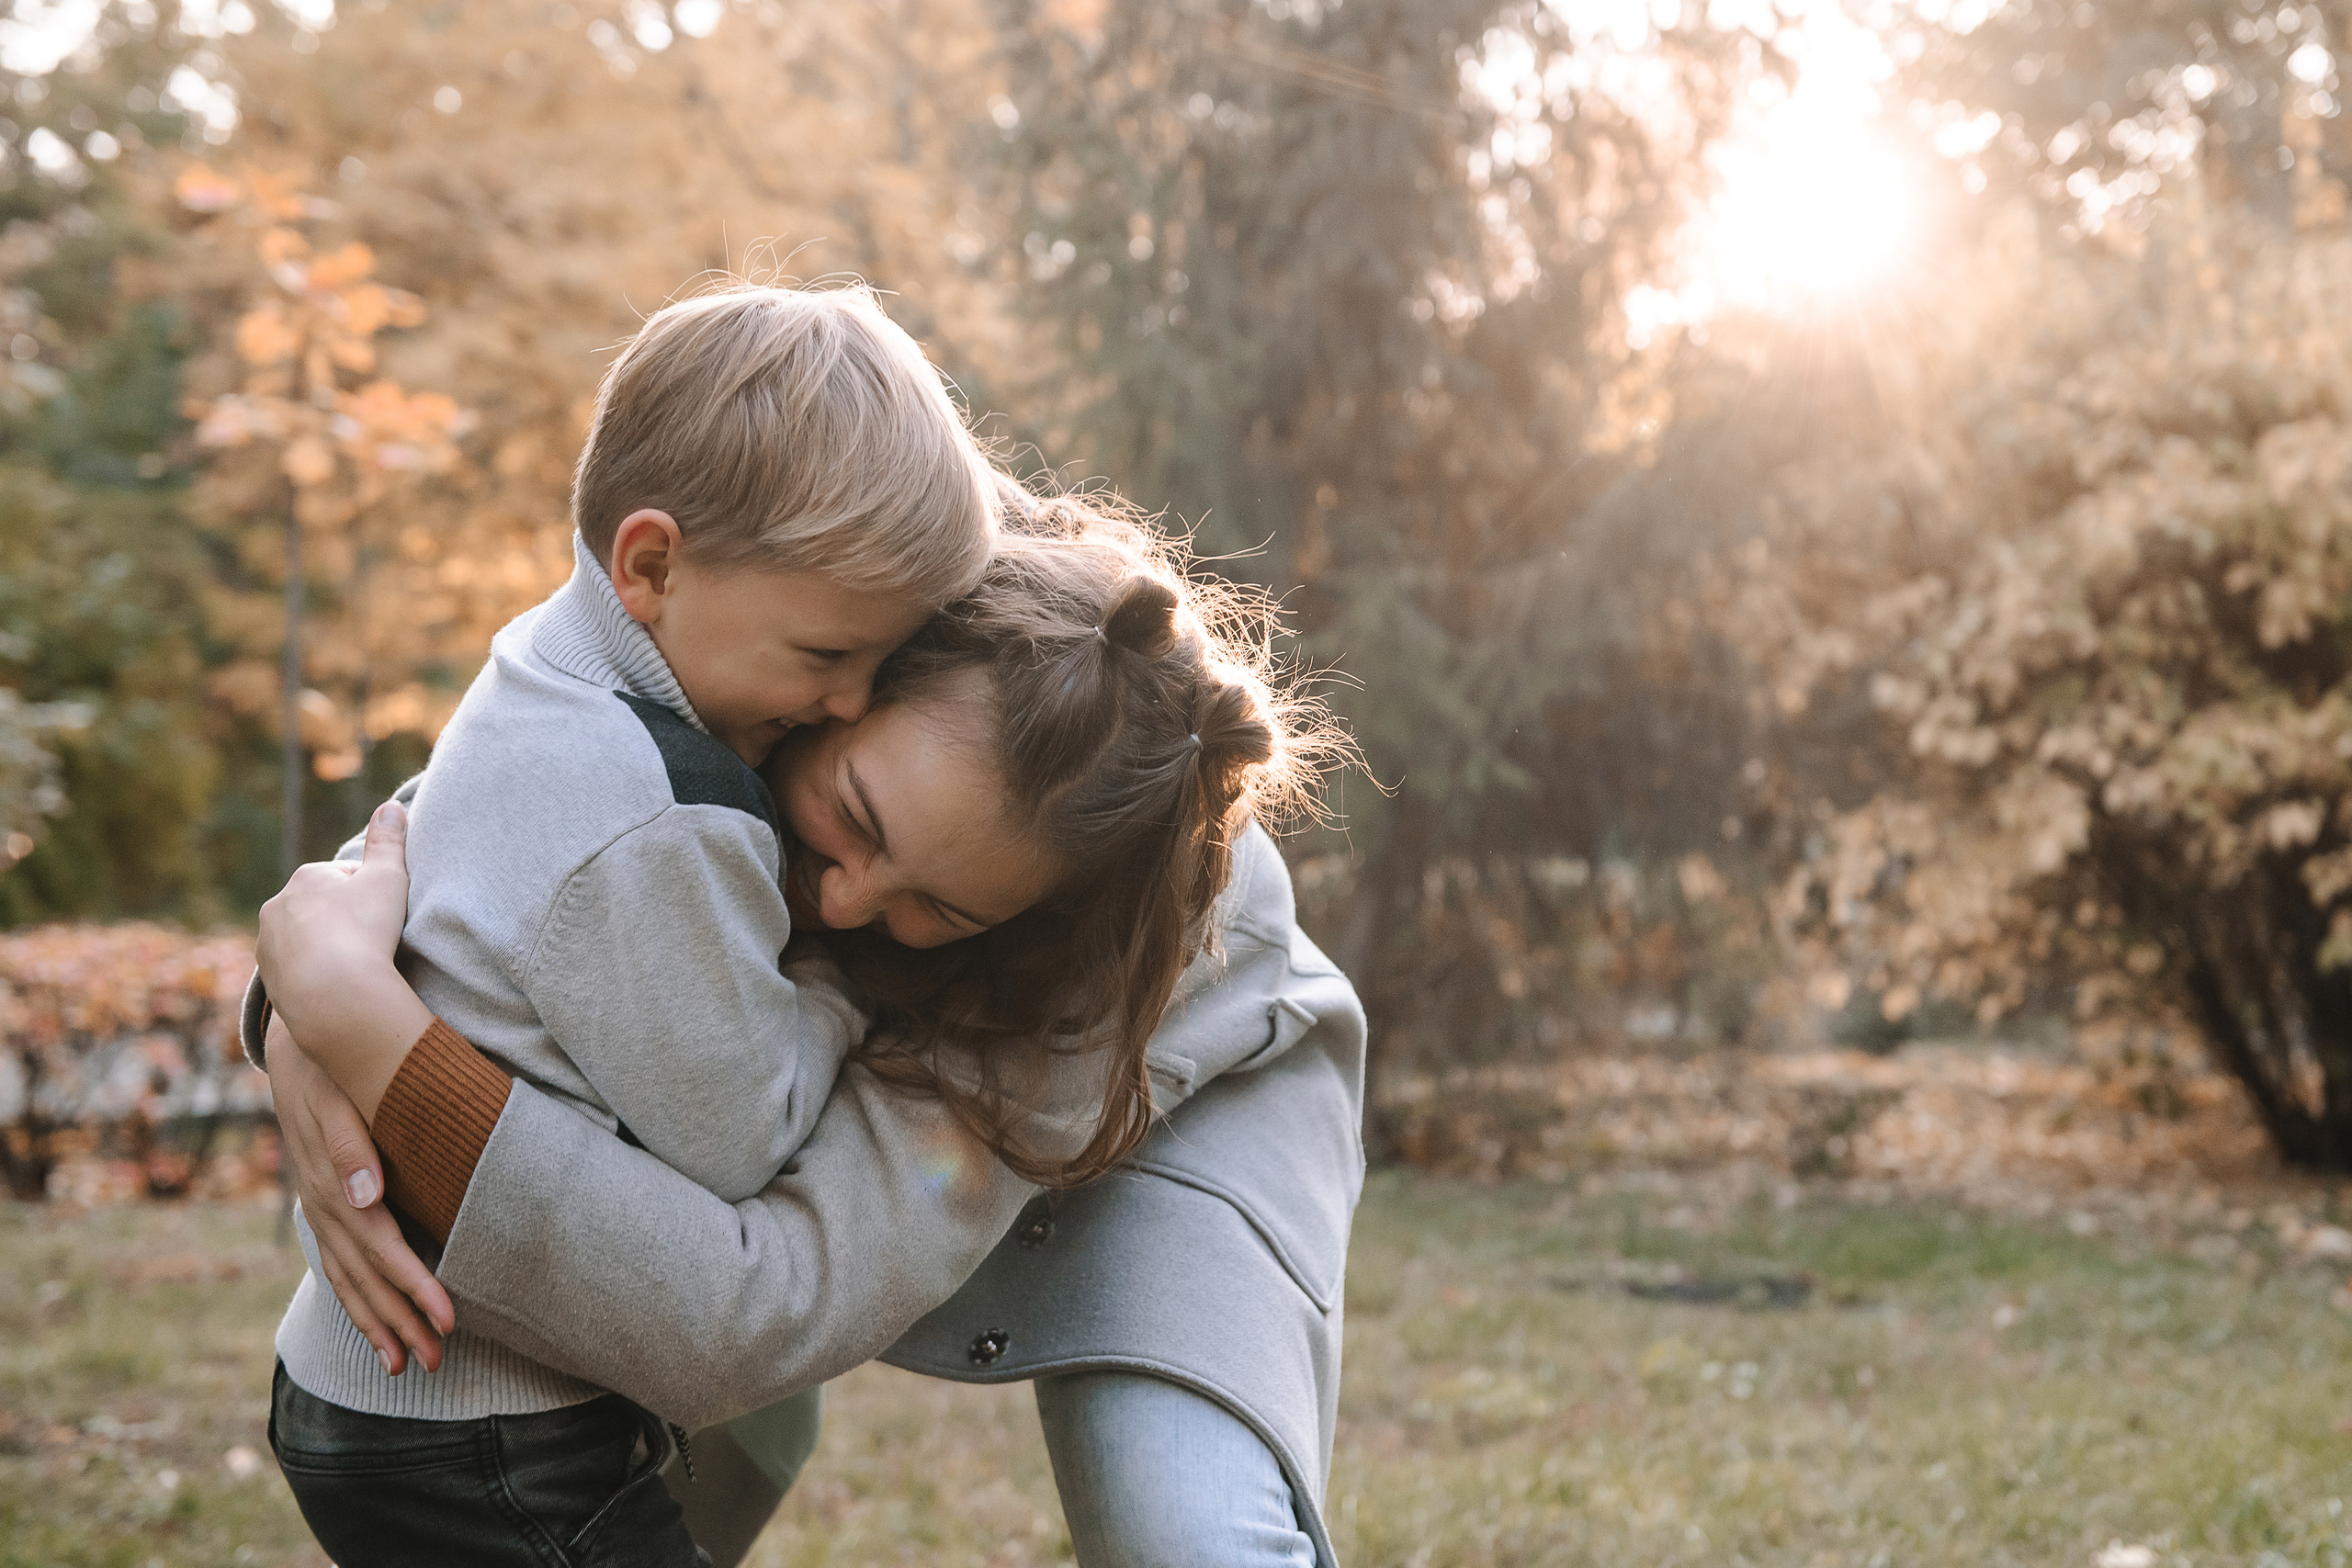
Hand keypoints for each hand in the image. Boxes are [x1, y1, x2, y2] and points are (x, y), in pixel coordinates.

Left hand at [258, 800, 432, 1118]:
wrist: (335, 996)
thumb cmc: (366, 930)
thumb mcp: (388, 877)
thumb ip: (389, 841)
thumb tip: (391, 806)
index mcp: (306, 876)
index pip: (345, 877)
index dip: (371, 894)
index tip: (386, 916)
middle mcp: (278, 906)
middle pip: (321, 908)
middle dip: (343, 920)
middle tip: (374, 941)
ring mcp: (268, 945)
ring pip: (304, 940)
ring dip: (327, 948)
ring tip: (357, 967)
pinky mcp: (268, 979)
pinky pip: (296, 971)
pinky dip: (315, 975)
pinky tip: (339, 986)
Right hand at [266, 1015, 455, 1374]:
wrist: (300, 1034)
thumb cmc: (330, 1061)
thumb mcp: (337, 1091)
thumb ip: (350, 1146)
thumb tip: (366, 1200)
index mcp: (332, 1184)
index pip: (382, 1249)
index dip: (414, 1289)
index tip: (446, 1322)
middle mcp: (322, 1204)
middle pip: (365, 1276)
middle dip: (400, 1322)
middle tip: (434, 1361)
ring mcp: (318, 1206)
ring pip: (348, 1278)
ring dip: (376, 1321)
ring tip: (402, 1365)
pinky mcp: (321, 1199)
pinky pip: (337, 1261)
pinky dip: (356, 1294)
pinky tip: (374, 1320)